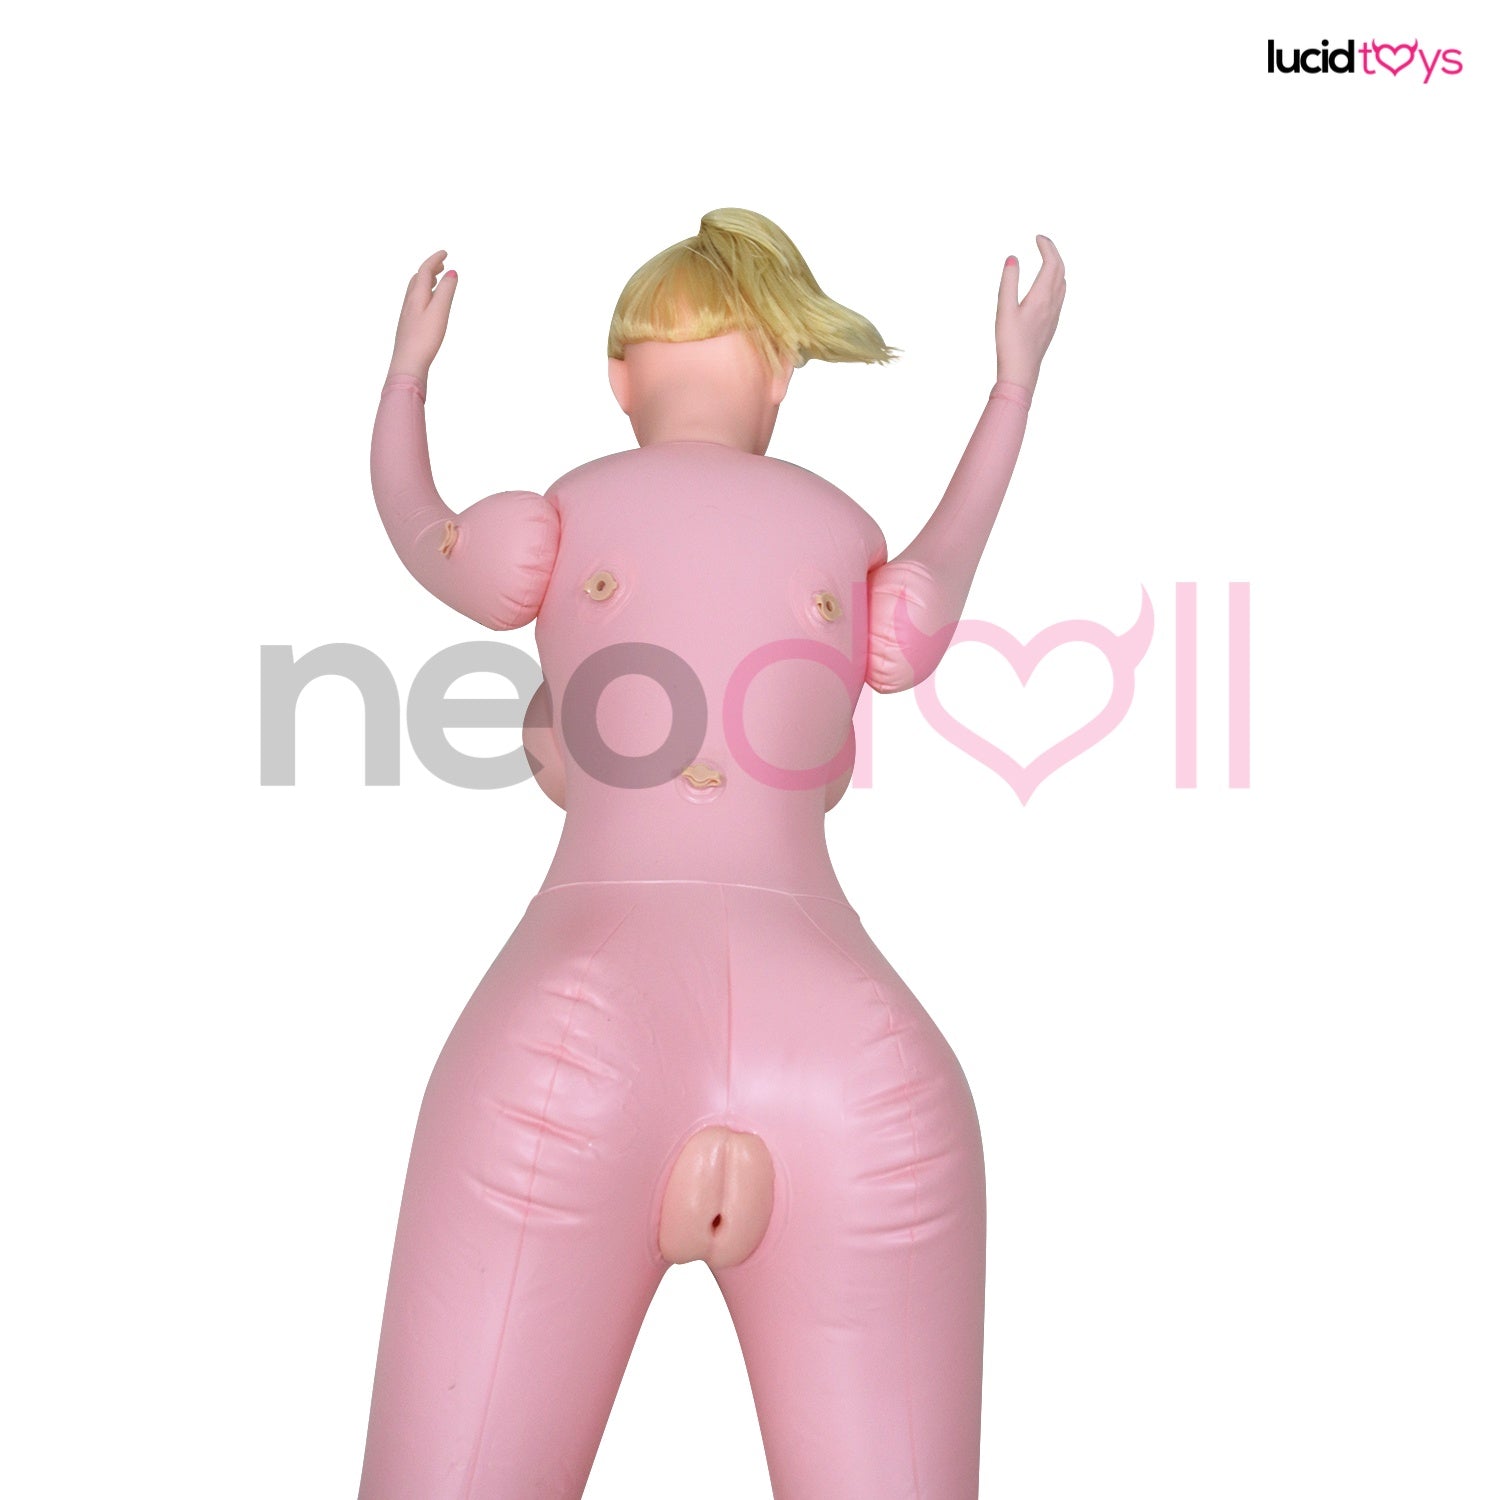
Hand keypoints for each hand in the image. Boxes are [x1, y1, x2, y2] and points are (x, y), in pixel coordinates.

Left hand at [388, 249, 457, 383]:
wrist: (407, 364)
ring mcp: (407, 315)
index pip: (424, 270)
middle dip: (429, 268)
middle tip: (441, 264)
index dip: (434, 259)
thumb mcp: (440, 312)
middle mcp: (409, 302)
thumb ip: (446, 291)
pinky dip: (423, 295)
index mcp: (416, 295)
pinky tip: (427, 306)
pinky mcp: (408, 327)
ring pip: (415, 291)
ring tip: (435, 280)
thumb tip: (451, 272)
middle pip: (417, 278)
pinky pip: (415, 303)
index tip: (445, 252)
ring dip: (425, 281)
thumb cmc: (424, 339)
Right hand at [995, 234, 1065, 392]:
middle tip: (1041, 242)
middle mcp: (1053, 303)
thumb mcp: (1004, 310)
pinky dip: (1056, 281)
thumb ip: (1009, 282)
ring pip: (1062, 282)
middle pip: (1060, 270)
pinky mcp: (1052, 324)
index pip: (1052, 262)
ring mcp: (1055, 314)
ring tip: (1045, 259)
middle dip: (1053, 252)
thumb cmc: (1010, 343)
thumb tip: (1013, 259)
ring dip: (1056, 266)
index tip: (1038, 237)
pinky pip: (1060, 294)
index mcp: (1042, 296)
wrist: (1022, 372)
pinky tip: (1046, 285)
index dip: (1047, 246)